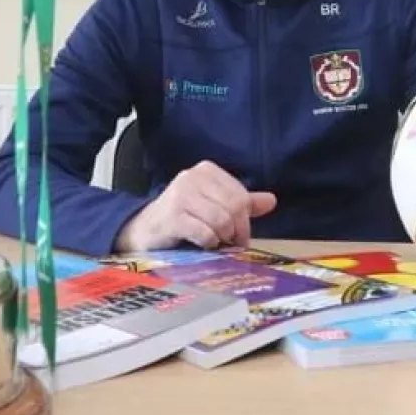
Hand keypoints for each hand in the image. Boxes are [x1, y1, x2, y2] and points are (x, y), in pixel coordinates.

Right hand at [113, 160, 276, 251]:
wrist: (143, 230)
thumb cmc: (182, 217)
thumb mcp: (213, 206)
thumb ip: (241, 203)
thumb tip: (271, 200)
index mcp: (206, 171)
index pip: (241, 195)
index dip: (245, 219)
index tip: (239, 234)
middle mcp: (192, 177)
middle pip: (234, 207)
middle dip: (237, 230)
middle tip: (231, 243)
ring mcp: (180, 195)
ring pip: (221, 220)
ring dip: (222, 238)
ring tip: (214, 242)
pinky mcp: (172, 217)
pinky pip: (205, 233)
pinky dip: (208, 243)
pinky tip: (201, 243)